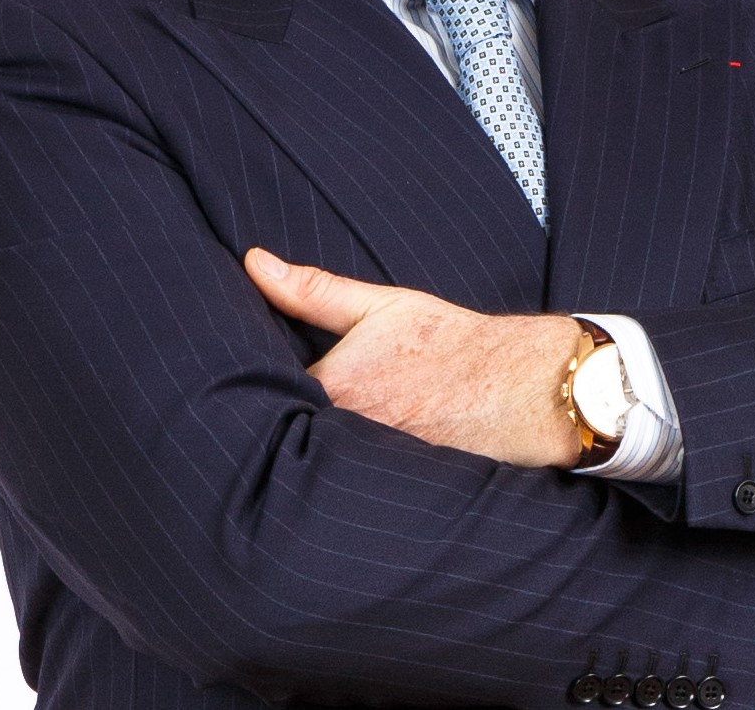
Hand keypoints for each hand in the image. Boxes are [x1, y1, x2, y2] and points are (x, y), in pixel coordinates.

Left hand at [243, 248, 581, 468]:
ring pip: (313, 462)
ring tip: (279, 448)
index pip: (265, 393)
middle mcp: (348, 434)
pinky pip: (347, 482)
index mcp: (336, 386)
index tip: (235, 376)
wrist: (520, 387)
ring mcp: (370, 467)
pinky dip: (336, 473)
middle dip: (269, 424)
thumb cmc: (449, 342)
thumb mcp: (379, 305)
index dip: (247, 384)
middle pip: (284, 434)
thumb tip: (254, 262)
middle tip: (240, 414)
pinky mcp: (391, 491)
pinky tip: (332, 466)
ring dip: (302, 452)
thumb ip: (311, 290)